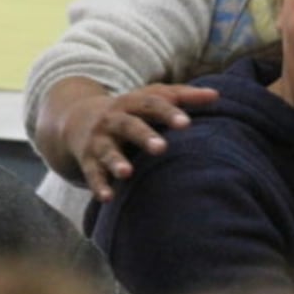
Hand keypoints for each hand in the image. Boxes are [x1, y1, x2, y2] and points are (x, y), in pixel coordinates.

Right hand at [41, 79, 218, 201]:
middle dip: (143, 136)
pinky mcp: (88, 161)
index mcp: (132, 103)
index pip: (151, 104)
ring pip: (108, 151)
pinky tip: (108, 198)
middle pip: (129, 125)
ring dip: (116, 162)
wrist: (77, 120)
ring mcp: (99, 141)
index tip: (187, 124)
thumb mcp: (149, 98)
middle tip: (161, 148)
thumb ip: (181, 96)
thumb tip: (216, 95)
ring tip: (126, 173)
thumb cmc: (128, 111)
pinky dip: (99, 186)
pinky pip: (92, 174)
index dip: (168, 113)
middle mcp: (114, 120)